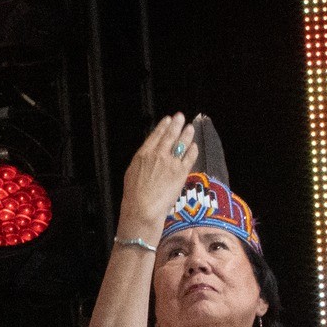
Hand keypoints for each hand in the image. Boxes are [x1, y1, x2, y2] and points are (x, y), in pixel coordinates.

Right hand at [116, 112, 200, 241]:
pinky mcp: (181, 172)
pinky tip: (194, 146)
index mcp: (143, 155)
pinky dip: (192, 150)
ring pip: (181, 144)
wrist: (142, 209)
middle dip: (176, 124)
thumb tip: (147, 157)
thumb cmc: (133, 196)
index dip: (162, 126)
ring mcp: (170, 162)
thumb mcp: (131, 174)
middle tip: (181, 117)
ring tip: (190, 128)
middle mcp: (157, 155)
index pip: (155, 136)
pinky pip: (189, 157)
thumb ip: (142, 162)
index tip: (168, 119)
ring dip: (186, 134)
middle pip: (169, 136)